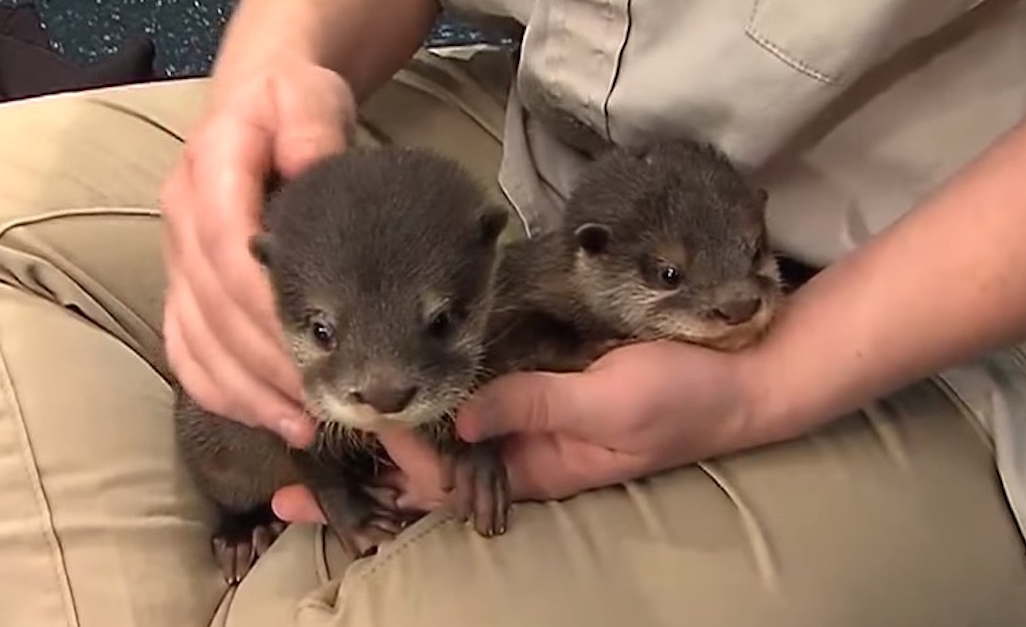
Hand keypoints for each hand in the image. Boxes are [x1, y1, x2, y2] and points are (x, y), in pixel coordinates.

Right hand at [161, 57, 356, 446]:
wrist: (258, 109)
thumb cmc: (289, 107)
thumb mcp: (308, 95)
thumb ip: (311, 124)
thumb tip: (312, 162)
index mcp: (209, 171)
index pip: (225, 246)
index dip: (262, 303)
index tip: (313, 345)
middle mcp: (182, 222)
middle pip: (213, 308)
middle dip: (267, 363)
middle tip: (326, 402)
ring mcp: (177, 262)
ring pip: (196, 341)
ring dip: (247, 391)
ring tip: (303, 426)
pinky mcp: (184, 292)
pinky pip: (187, 352)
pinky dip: (223, 392)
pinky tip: (268, 418)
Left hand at [271, 340, 768, 520]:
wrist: (736, 372)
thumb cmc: (681, 400)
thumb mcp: (608, 407)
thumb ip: (534, 409)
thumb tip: (457, 416)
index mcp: (533, 464)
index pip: (445, 485)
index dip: (387, 483)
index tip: (324, 478)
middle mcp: (519, 441)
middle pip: (430, 463)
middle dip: (365, 471)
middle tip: (288, 473)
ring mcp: (526, 406)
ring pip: (445, 424)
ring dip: (388, 429)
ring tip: (319, 422)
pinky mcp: (540, 371)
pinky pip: (478, 383)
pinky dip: (434, 383)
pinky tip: (397, 371)